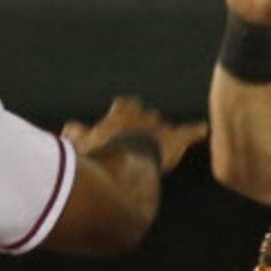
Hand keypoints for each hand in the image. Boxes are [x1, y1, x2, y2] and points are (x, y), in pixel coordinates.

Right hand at [65, 97, 208, 173]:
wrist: (126, 163)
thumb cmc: (101, 156)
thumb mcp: (83, 144)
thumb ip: (76, 135)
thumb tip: (68, 130)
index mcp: (120, 114)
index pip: (123, 107)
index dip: (123, 113)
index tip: (121, 117)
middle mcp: (141, 115)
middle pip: (146, 114)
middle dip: (145, 121)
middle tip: (144, 128)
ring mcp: (160, 127)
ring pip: (163, 124)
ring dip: (163, 130)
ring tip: (165, 134)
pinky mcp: (174, 140)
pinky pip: (188, 132)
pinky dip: (195, 131)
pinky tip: (202, 128)